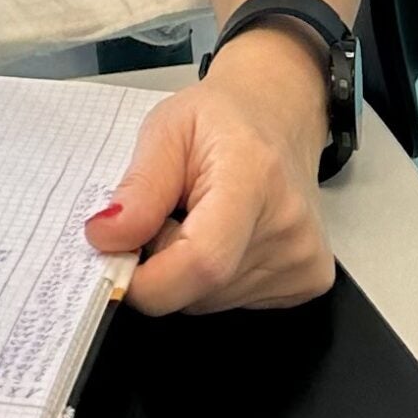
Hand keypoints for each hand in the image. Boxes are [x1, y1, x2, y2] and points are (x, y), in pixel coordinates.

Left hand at [82, 26, 335, 313]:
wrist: (278, 115)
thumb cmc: (219, 119)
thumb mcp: (164, 130)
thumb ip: (138, 188)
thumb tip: (105, 240)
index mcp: (254, 177)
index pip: (203, 261)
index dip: (149, 281)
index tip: (112, 261)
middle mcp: (289, 225)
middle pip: (202, 287)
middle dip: (161, 266)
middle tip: (162, 218)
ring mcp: (306, 259)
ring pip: (213, 301)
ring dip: (187, 272)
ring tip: (198, 219)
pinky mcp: (311, 281)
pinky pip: (236, 303)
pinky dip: (215, 278)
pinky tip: (226, 236)